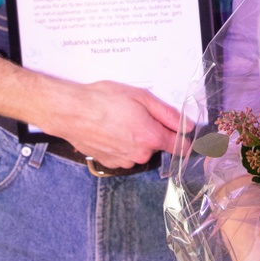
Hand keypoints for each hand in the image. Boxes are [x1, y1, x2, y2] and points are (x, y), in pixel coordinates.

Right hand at [41, 77, 187, 169]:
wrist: (71, 111)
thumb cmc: (103, 100)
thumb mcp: (141, 97)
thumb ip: (168, 114)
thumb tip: (188, 126)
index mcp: (151, 137)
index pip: (180, 147)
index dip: (183, 138)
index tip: (182, 132)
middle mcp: (139, 154)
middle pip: (157, 146)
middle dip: (152, 132)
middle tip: (137, 113)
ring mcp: (123, 161)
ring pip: (139, 151)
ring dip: (135, 139)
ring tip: (119, 121)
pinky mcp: (109, 163)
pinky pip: (124, 155)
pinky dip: (121, 145)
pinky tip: (110, 131)